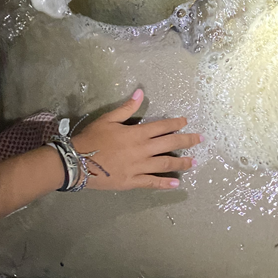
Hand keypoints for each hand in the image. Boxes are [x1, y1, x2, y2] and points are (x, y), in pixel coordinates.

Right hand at [71, 89, 201, 189]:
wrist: (76, 161)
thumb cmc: (92, 138)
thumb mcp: (108, 119)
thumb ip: (126, 108)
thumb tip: (140, 93)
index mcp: (137, 133)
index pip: (162, 127)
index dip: (176, 124)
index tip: (186, 122)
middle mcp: (142, 150)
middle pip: (170, 144)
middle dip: (187, 141)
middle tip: (200, 139)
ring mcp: (138, 167)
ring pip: (165, 164)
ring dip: (181, 163)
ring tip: (193, 162)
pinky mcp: (132, 181)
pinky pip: (152, 182)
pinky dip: (164, 183)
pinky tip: (175, 184)